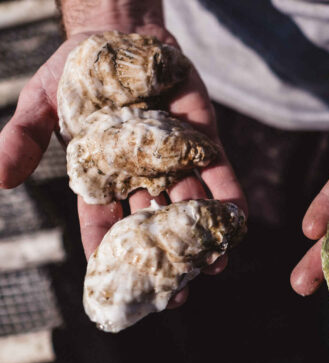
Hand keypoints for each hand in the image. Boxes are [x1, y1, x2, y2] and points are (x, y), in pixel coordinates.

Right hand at [0, 26, 245, 308]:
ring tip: (215, 267)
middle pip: (152, 225)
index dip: (108, 254)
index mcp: (102, 178)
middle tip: (177, 294)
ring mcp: (174, 160)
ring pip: (189, 206)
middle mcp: (141, 176)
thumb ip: (23, 139)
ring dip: (202, 236)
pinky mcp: (203, 141)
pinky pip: (218, 172)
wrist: (122, 36)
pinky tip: (239, 221)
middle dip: (164, 258)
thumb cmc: (78, 74)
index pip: (103, 224)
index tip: (118, 287)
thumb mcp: (39, 103)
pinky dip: (228, 196)